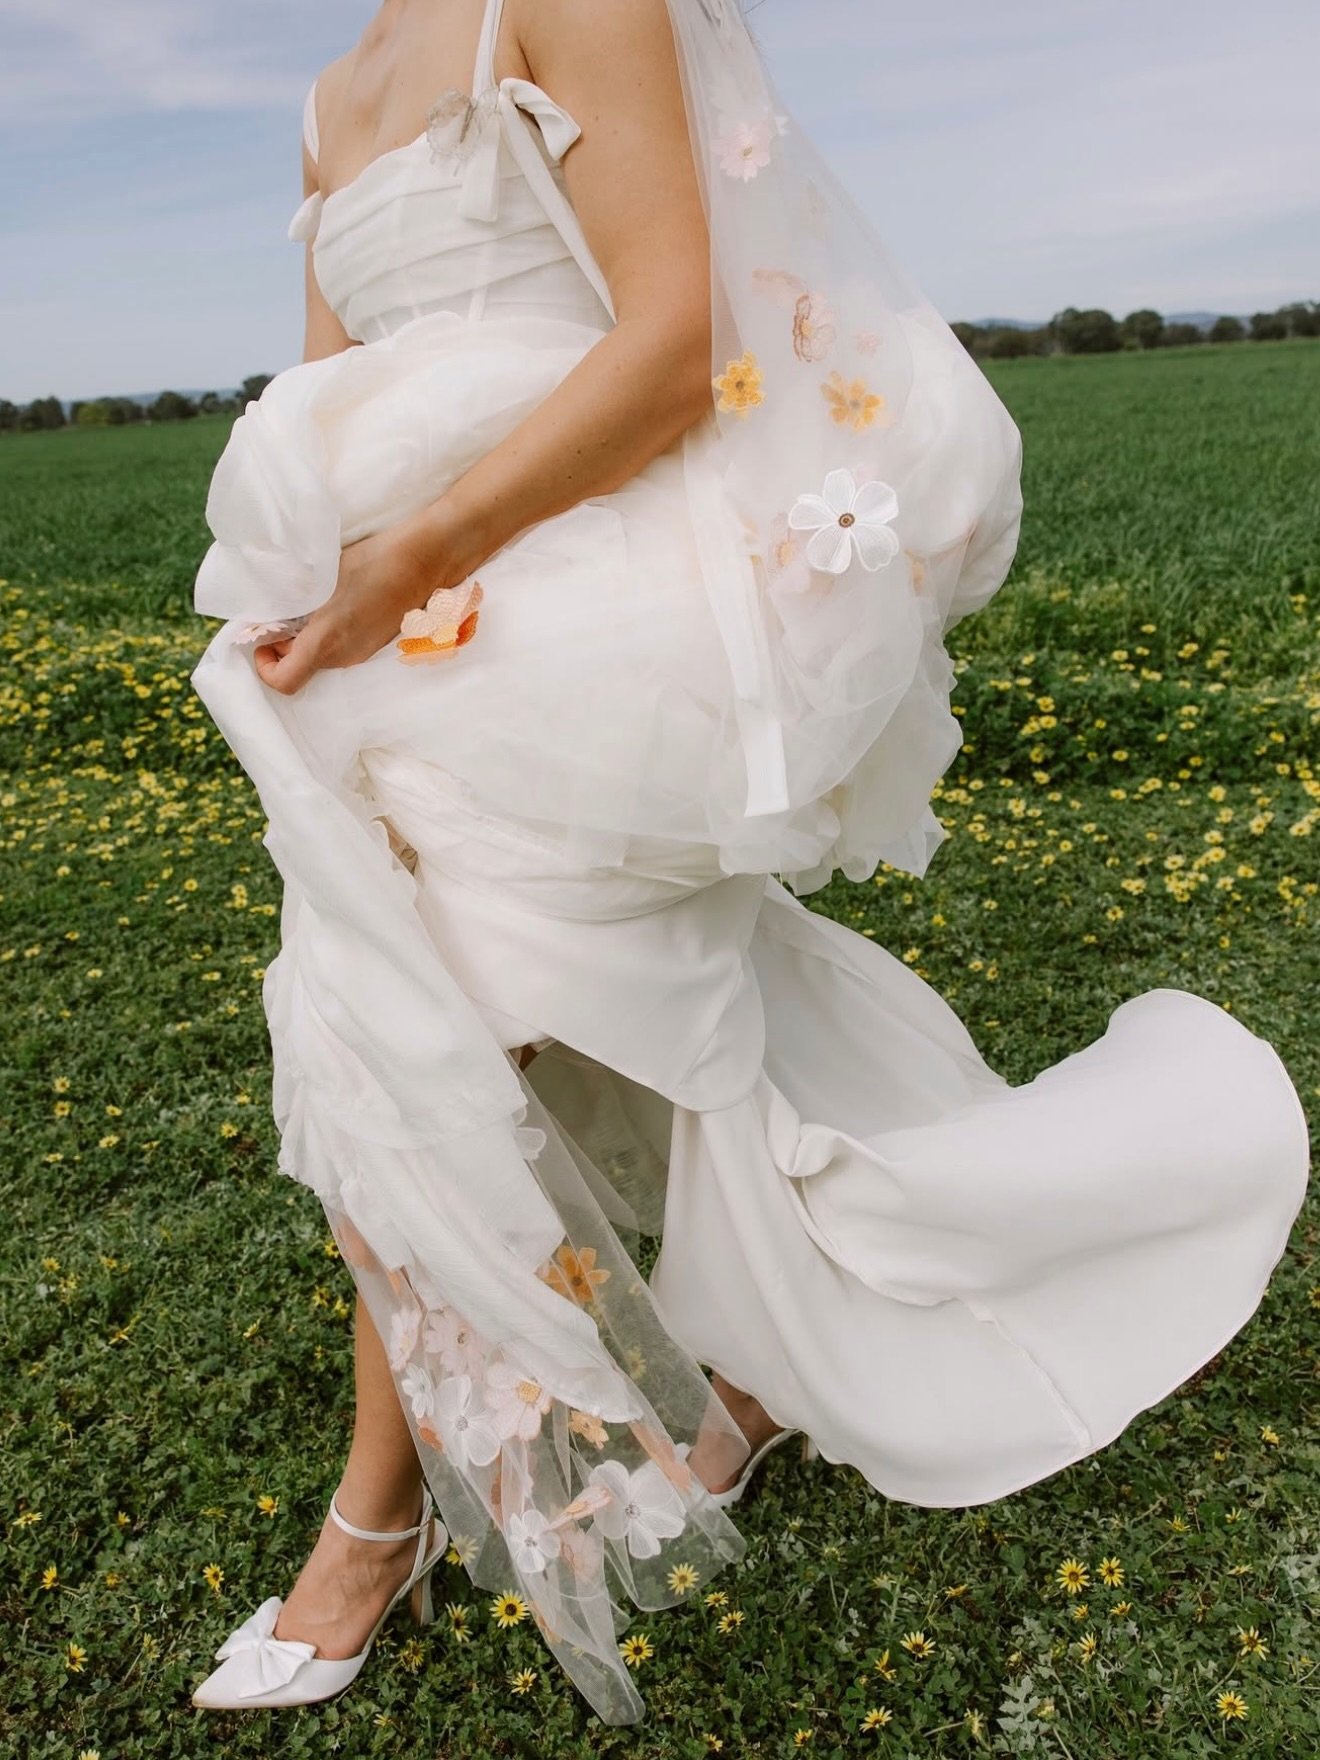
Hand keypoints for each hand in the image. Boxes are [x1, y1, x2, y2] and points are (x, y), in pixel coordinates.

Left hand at [252, 522, 436, 695]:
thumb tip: (271, 608)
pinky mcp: (376, 644)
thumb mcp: (320, 575)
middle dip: (286, 644)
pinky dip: (330, 632)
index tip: (264, 641)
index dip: (265, 667)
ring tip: (312, 601)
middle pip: (302, 667)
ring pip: (322, 656)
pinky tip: (338, 601)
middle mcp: (344, 657)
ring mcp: (363, 653)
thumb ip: (292, 597)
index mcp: (326, 643)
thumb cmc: (374, 562)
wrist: (425, 561)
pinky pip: (342, 647)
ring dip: (309, 636)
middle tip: (284, 610)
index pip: (284, 681)